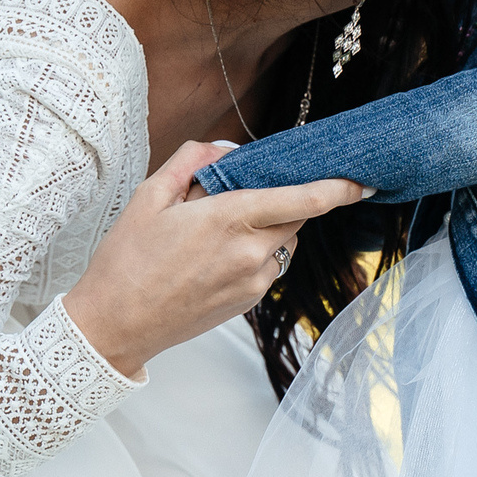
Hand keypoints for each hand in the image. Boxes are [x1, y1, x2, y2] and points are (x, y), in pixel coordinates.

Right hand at [64, 141, 364, 376]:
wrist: (114, 326)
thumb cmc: (126, 261)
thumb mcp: (149, 197)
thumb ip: (192, 162)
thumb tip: (226, 150)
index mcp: (228, 219)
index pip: (303, 199)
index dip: (339, 188)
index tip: (362, 181)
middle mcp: (250, 252)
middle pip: (296, 216)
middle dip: (283, 199)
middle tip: (239, 195)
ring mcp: (253, 281)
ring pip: (284, 241)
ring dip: (267, 227)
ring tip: (214, 231)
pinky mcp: (249, 301)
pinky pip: (269, 265)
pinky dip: (256, 252)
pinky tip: (214, 256)